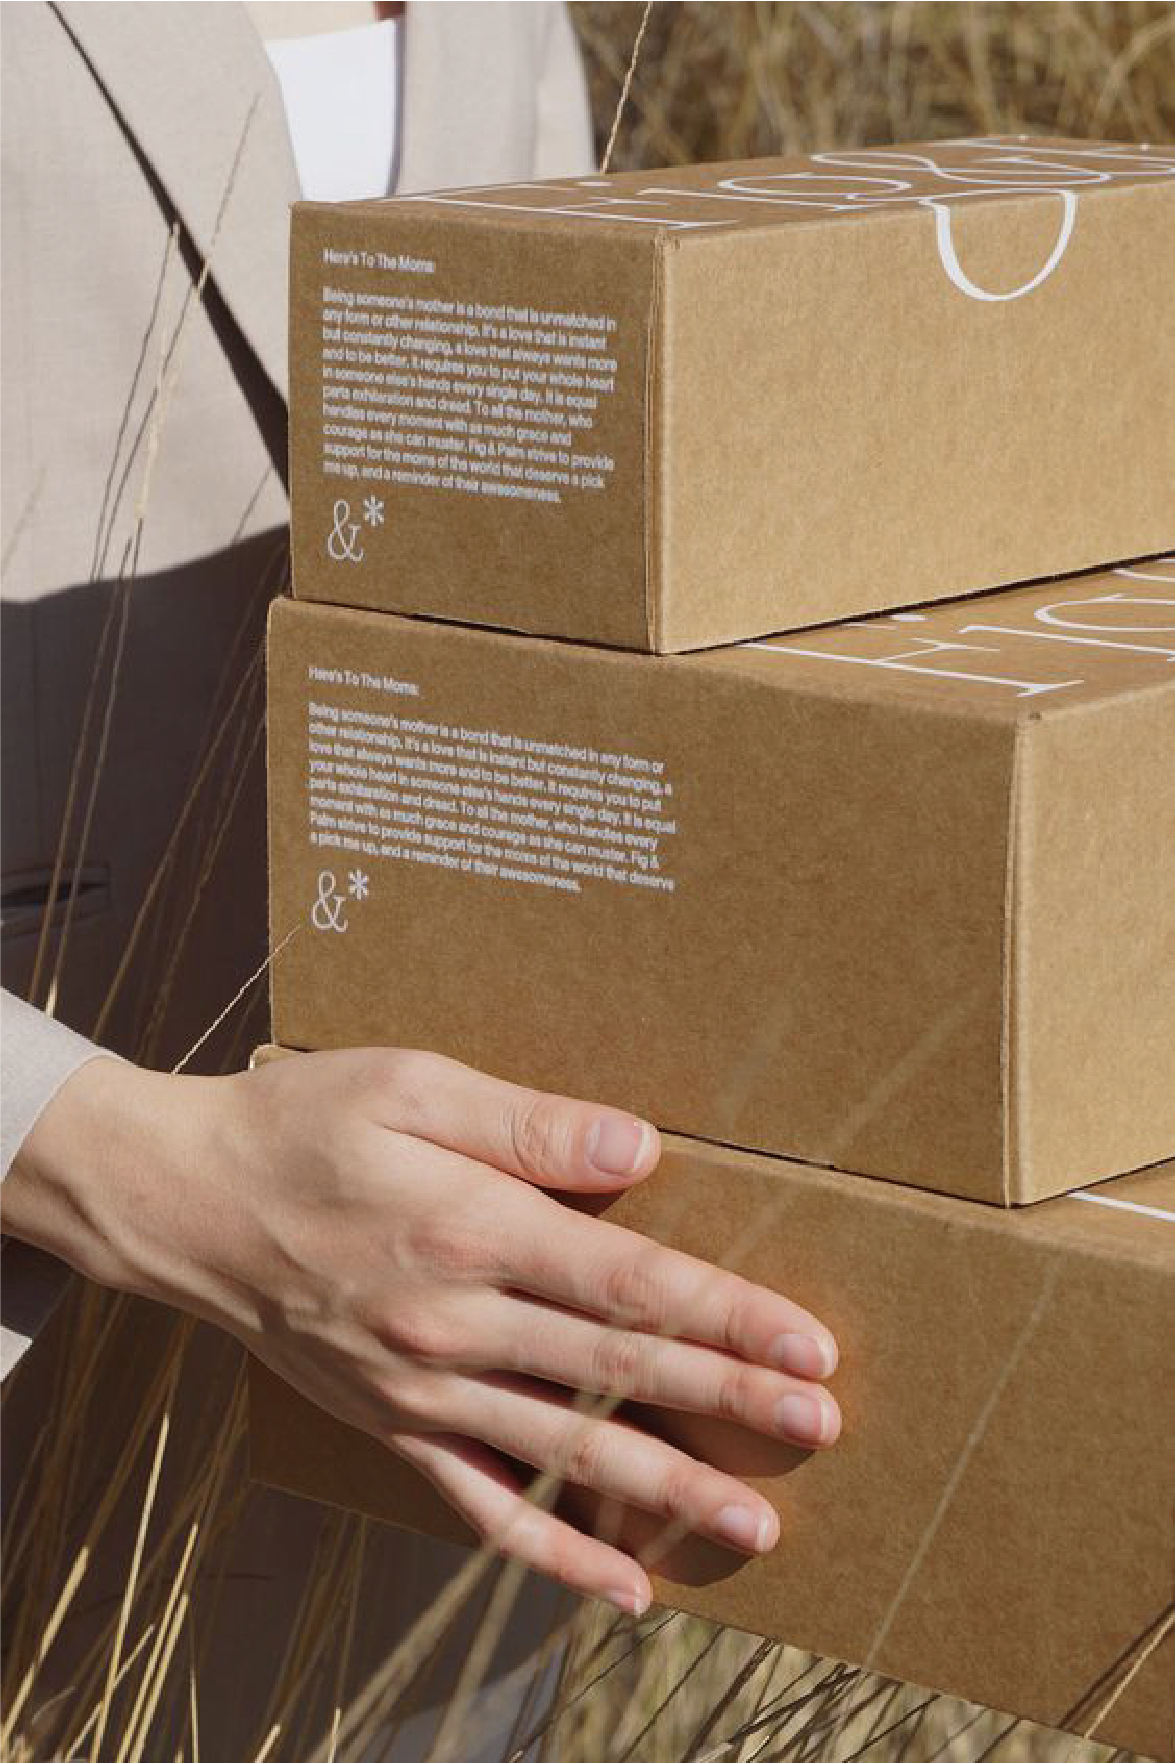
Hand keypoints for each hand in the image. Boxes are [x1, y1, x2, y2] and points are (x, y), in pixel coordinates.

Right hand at [5, 1048, 839, 1614]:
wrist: (186, 1203)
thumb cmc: (303, 1125)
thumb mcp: (412, 1086)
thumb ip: (529, 1123)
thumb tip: (640, 1149)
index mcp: (473, 1228)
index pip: (627, 1285)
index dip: (724, 1315)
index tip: (806, 1343)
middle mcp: (456, 1323)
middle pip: (615, 1373)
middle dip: (726, 1401)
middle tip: (821, 1426)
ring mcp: (423, 1389)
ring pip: (565, 1451)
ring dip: (665, 1489)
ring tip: (757, 1523)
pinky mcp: (394, 1427)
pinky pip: (482, 1507)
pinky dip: (552, 1551)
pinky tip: (621, 1586)